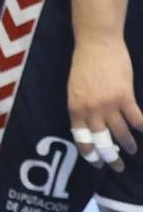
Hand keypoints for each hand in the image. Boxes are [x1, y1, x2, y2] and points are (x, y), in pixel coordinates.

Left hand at [68, 36, 142, 170]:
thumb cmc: (83, 65)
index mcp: (75, 109)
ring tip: (132, 150)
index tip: (97, 163)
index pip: (81, 139)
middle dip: (111, 157)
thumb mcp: (74, 89)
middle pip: (102, 142)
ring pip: (121, 133)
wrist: (97, 44)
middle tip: (118, 166)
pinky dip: (142, 127)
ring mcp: (109, 105)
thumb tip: (90, 126)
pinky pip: (137, 119)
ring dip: (128, 144)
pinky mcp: (125, 97)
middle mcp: (91, 111)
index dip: (90, 154)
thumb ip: (82, 108)